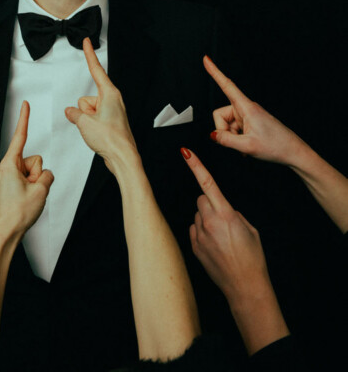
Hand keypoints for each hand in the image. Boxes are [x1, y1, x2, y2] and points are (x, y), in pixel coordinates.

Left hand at [0, 101, 53, 240]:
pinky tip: (26, 201)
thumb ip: (47, 175)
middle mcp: (7, 167)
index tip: (25, 103)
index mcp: (10, 164)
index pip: (20, 135)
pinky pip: (30, 180)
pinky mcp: (11, 185)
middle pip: (35, 159)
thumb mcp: (40, 190)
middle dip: (38, 173)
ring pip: (34, 171)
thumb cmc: (17, 213)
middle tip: (30, 191)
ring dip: (36, 183)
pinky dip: (32, 189)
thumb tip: (44, 175)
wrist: (5, 234)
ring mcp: (9, 177)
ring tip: (27, 198)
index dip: (24, 118)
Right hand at [64, 37, 137, 174]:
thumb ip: (74, 113)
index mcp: (110, 94)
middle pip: (87, 98)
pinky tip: (98, 135)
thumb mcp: (85, 123)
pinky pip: (92, 118)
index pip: (96, 69)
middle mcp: (112, 100)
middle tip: (93, 124)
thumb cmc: (111, 139)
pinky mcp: (110, 121)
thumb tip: (71, 111)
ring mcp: (112, 111)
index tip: (87, 41)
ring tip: (97, 131)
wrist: (122, 158)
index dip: (89, 54)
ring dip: (87, 120)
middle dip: (84, 110)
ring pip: (88, 110)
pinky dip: (91, 125)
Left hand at [182, 147, 270, 304]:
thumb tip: (223, 210)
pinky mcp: (194, 247)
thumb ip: (233, 214)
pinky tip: (215, 246)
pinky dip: (202, 233)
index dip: (196, 166)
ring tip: (222, 237)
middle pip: (201, 199)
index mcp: (225, 214)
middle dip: (210, 203)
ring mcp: (199, 235)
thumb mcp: (249, 229)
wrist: (245, 286)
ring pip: (197, 215)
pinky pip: (194, 230)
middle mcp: (209, 222)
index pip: (208, 183)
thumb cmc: (253, 258)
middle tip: (223, 218)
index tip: (185, 152)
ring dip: (206, 219)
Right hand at [205, 56, 305, 164]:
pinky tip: (247, 145)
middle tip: (237, 143)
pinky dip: (237, 138)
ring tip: (245, 145)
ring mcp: (248, 116)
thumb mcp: (247, 146)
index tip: (206, 59)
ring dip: (232, 136)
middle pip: (221, 114)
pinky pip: (235, 128)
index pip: (226, 85)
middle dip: (224, 130)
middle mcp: (246, 108)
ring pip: (227, 123)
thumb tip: (213, 134)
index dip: (215, 72)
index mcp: (246, 107)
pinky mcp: (250, 122)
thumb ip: (226, 139)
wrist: (293, 151)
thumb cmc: (276, 146)